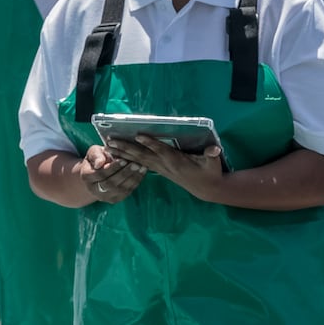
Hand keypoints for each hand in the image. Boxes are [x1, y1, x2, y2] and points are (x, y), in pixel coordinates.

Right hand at [79, 144, 143, 204]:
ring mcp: (105, 197)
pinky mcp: (115, 199)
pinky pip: (127, 192)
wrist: (99, 172)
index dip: (112, 168)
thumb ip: (96, 155)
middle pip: (110, 184)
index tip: (123, 159)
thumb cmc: (98, 158)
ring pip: (120, 189)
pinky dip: (136, 181)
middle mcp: (93, 190)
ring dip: (132, 178)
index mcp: (86, 176)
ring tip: (141, 167)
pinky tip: (142, 172)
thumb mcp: (94, 152)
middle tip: (135, 164)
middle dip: (124, 173)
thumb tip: (100, 163)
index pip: (100, 174)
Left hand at [109, 136, 223, 199]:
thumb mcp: (213, 164)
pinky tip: (118, 155)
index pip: (161, 151)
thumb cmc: (210, 172)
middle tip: (111, 141)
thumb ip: (212, 155)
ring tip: (108, 146)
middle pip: (143, 155)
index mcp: (176, 161)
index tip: (139, 135)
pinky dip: (128, 159)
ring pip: (138, 160)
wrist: (206, 188)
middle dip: (126, 148)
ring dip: (123, 153)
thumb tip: (215, 149)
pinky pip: (140, 164)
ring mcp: (161, 168)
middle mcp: (165, 165)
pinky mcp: (159, 169)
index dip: (151, 143)